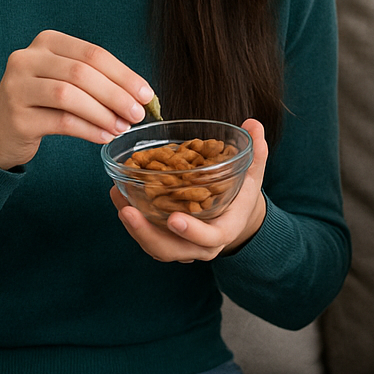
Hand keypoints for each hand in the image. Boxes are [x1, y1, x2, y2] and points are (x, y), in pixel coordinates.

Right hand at [0, 29, 152, 170]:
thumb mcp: (65, 80)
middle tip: (138, 114)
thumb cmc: (42, 102)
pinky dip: (89, 130)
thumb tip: (141, 96)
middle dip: (116, 95)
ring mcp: (17, 87)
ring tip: (122, 127)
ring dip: (103, 113)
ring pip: (70, 96)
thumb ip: (97, 81)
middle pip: (82, 73)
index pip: (93, 54)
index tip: (146, 94)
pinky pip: (61, 122)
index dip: (124, 74)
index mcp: (46, 42)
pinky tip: (104, 136)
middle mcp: (26, 59)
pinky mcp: (16, 117)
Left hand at [112, 118, 269, 261]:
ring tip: (118, 198)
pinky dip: (132, 221)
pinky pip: (147, 237)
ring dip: (133, 226)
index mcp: (224, 230)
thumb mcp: (253, 174)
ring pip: (154, 246)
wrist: (235, 218)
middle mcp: (201, 245)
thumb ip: (256, 152)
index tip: (174, 220)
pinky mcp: (168, 241)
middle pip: (171, 249)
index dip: (192, 232)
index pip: (209, 238)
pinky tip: (119, 197)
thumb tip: (253, 124)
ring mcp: (182, 246)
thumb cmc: (242, 195)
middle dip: (147, 234)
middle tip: (128, 211)